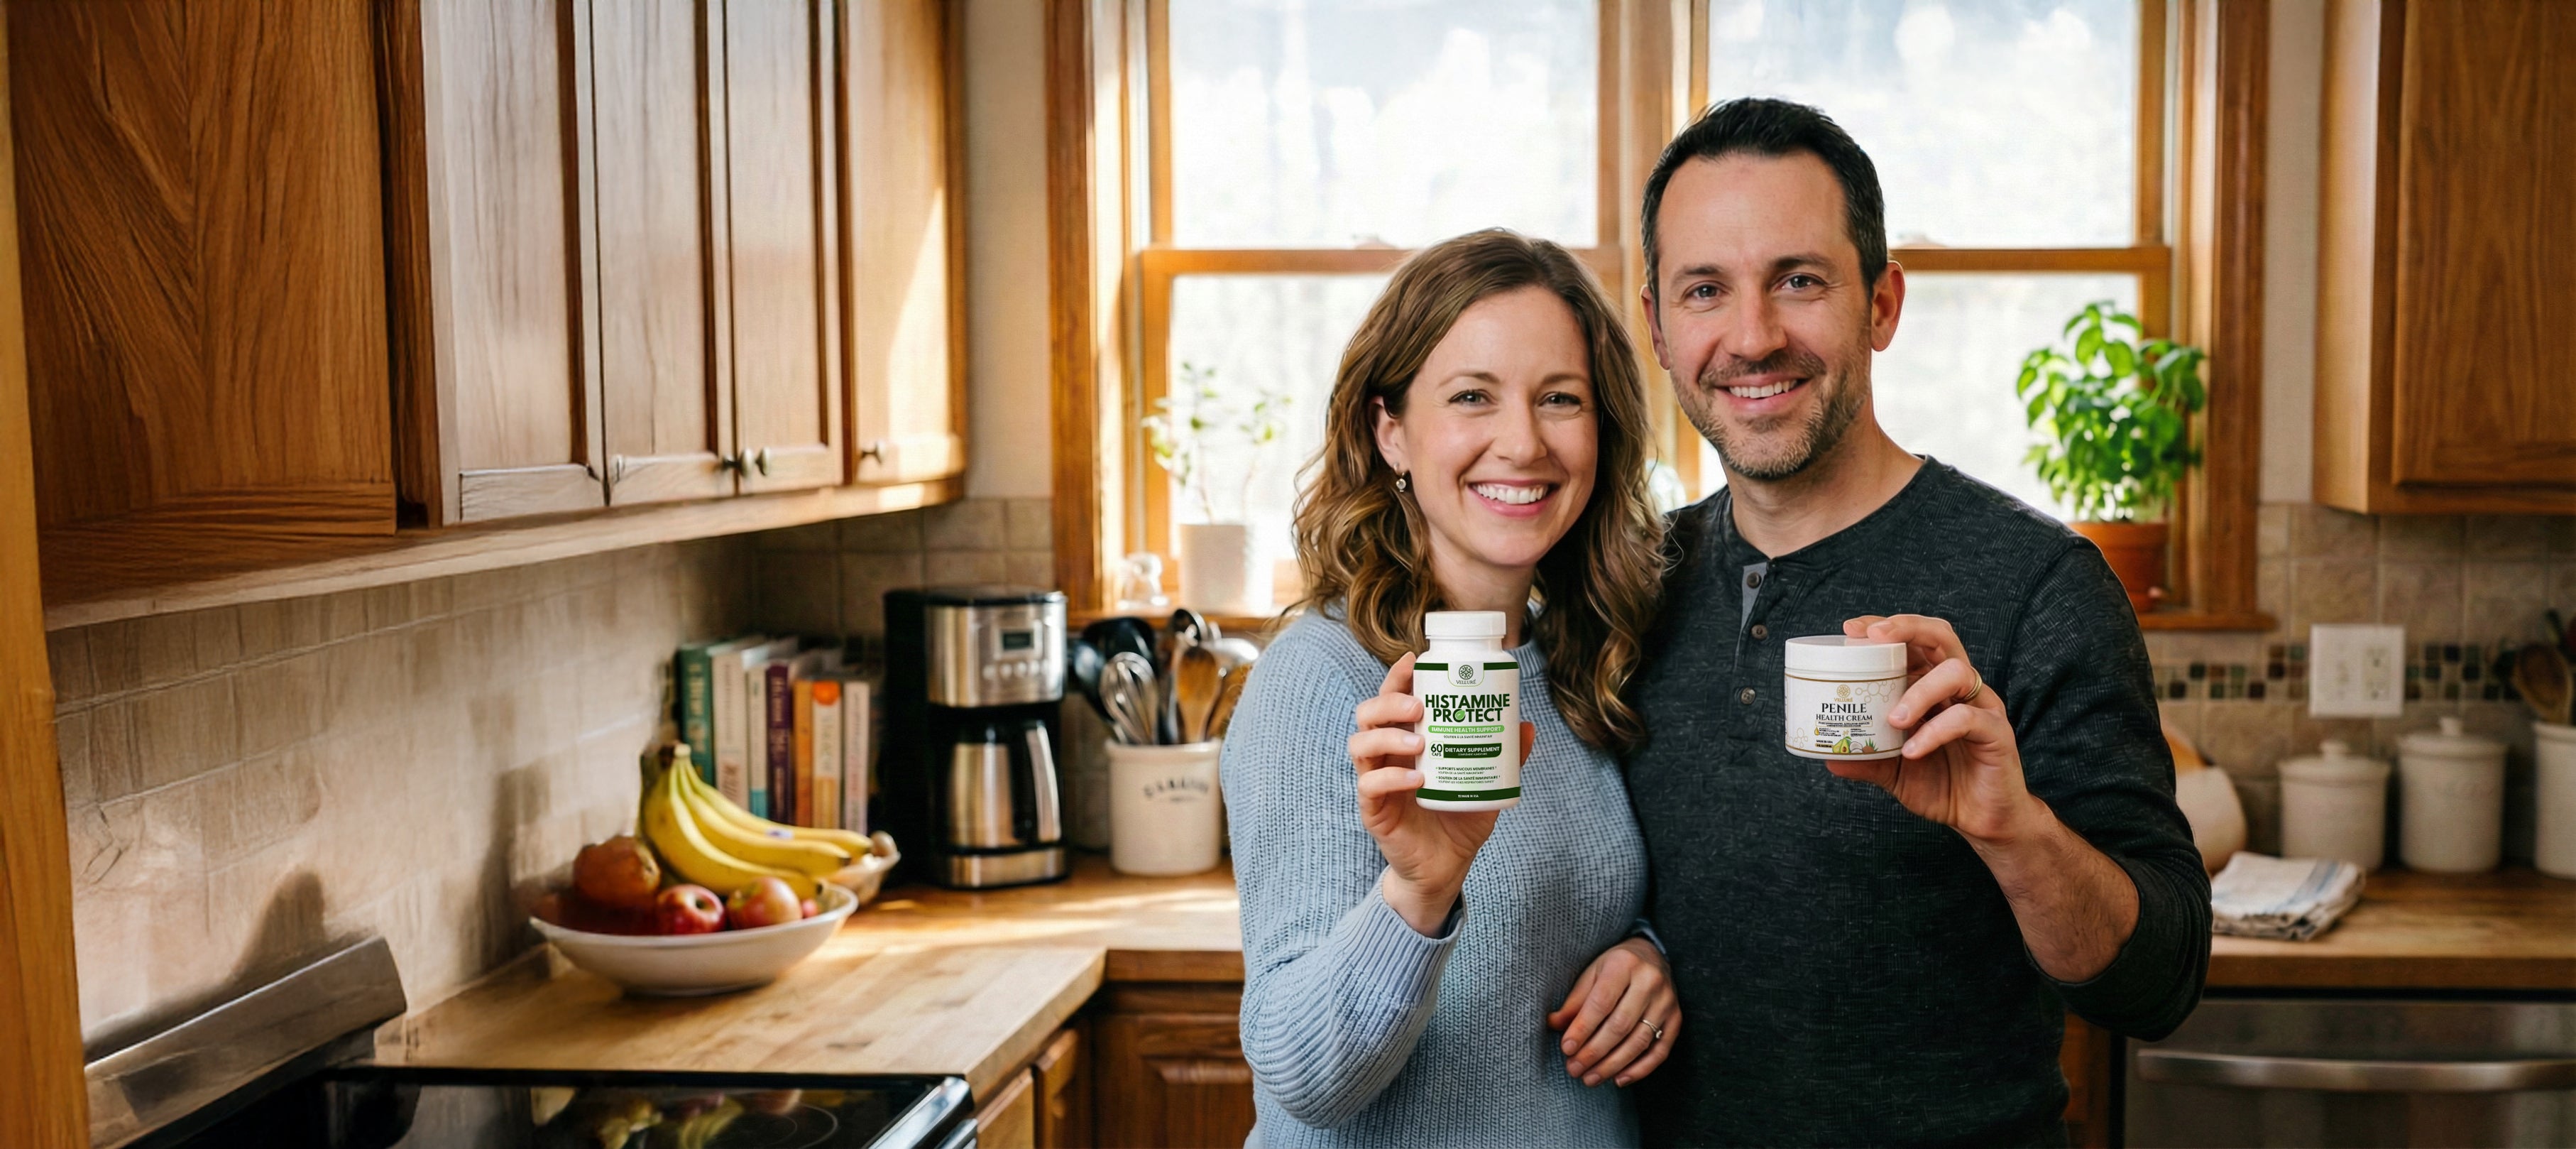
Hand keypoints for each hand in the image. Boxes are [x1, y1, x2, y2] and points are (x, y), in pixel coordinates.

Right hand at [1350, 652, 1535, 934]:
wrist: (1446, 867)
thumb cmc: (1460, 818)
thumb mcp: (1488, 782)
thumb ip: (1506, 756)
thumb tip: (1527, 726)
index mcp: (1408, 740)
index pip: (1392, 699)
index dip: (1397, 677)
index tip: (1414, 660)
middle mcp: (1386, 755)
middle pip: (1368, 714)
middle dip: (1389, 702)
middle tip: (1419, 705)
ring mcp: (1376, 781)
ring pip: (1360, 744)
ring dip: (1386, 735)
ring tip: (1419, 740)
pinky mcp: (1374, 810)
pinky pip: (1370, 785)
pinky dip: (1392, 777)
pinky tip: (1417, 778)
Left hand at [1545, 937, 1678, 1087]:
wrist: (1651, 955)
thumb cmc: (1614, 966)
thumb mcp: (1592, 974)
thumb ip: (1575, 1001)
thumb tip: (1553, 1025)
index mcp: (1624, 964)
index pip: (1601, 1003)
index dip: (1583, 1028)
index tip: (1566, 1048)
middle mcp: (1650, 982)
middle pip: (1620, 1025)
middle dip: (1595, 1052)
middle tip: (1574, 1069)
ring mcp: (1666, 1002)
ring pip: (1639, 1041)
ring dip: (1613, 1065)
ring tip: (1590, 1078)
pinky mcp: (1676, 1019)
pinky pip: (1660, 1051)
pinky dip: (1640, 1069)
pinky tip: (1619, 1079)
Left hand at [1835, 615, 2046, 845]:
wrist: (1981, 821)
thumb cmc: (1943, 785)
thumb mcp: (1895, 771)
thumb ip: (1868, 760)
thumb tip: (1829, 758)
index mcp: (1934, 687)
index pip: (1914, 641)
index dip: (1885, 627)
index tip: (1849, 630)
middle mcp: (1959, 689)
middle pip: (1941, 637)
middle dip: (1906, 628)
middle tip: (1873, 639)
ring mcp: (1981, 707)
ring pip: (1956, 672)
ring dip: (1919, 690)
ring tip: (1893, 719)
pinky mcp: (1997, 733)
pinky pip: (1967, 719)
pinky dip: (1935, 731)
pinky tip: (1912, 751)